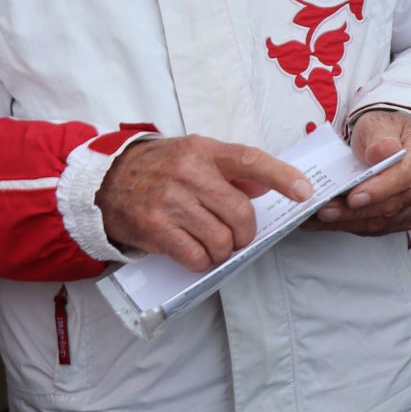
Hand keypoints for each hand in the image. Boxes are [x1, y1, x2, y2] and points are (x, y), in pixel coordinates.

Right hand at [98, 136, 312, 272]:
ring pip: (221, 240)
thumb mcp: (191, 154)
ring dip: (223, 250)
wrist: (105, 181)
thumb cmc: (156, 168)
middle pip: (240, 214)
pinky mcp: (156, 228)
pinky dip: (203, 261)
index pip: (250, 160)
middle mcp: (189, 173)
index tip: (305, 192)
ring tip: (212, 244)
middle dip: (245, 233)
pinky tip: (195, 252)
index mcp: (203, 150)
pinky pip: (197, 257)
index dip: (281, 177)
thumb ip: (228, 170)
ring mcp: (171, 201)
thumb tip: (262, 187)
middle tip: (236, 236)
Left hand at [309, 110, 410, 235]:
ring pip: (385, 220)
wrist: (389, 140)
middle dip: (357, 210)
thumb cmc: (384, 130)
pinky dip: (352, 225)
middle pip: (394, 203)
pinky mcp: (407, 218)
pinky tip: (330, 221)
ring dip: (350, 220)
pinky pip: (380, 227)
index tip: (353, 197)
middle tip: (326, 209)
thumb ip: (380, 139)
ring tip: (322, 216)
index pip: (407, 175)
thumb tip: (381, 155)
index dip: (380, 189)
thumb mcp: (378, 124)